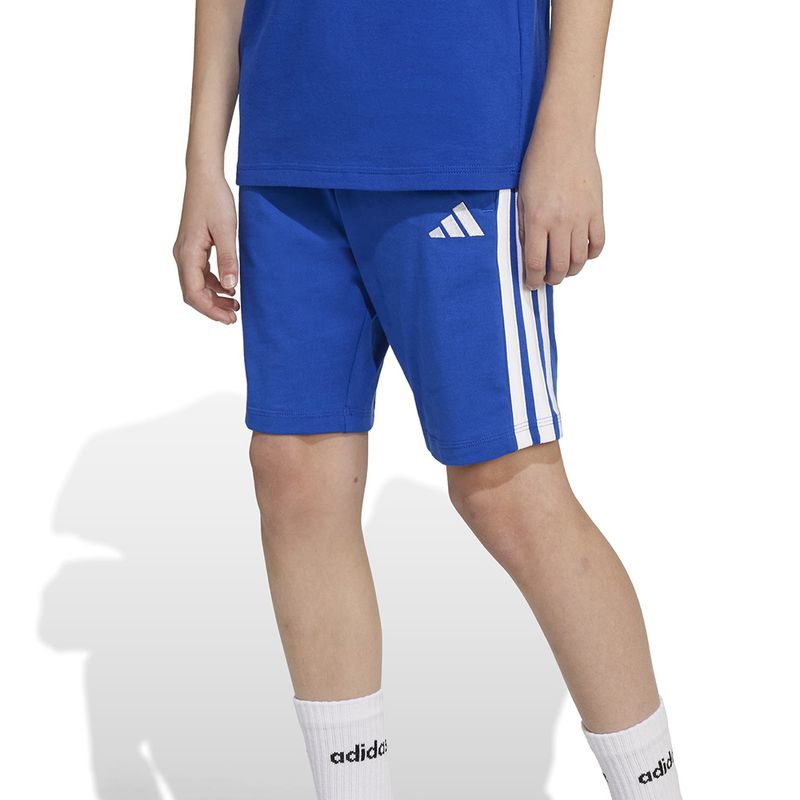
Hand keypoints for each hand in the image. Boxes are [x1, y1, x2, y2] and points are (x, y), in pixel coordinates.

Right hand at [173, 171, 239, 323]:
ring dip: (214, 298)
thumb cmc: (215, 200)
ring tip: (235, 306)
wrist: (204, 177)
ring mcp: (186, 252)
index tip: (229, 319)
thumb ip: (228, 260)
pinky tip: (230, 288)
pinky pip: (200, 274)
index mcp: (187, 254)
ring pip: (196, 285)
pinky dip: (213, 285)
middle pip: (192, 293)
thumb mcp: (227, 231)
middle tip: (234, 318)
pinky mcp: (193, 248)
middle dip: (212, 308)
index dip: (210, 310)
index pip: (194, 293)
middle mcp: (182, 255)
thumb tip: (230, 287)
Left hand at [517, 122, 604, 289]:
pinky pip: (598, 242)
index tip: (532, 283)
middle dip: (552, 279)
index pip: (536, 262)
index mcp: (538, 219)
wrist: (565, 138)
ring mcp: (582, 217)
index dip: (533, 279)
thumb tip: (529, 252)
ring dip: (572, 270)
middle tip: (548, 279)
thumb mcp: (522, 198)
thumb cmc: (538, 164)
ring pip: (580, 259)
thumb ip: (526, 226)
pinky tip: (583, 253)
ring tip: (564, 269)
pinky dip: (591, 254)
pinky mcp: (597, 210)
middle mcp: (561, 222)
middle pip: (560, 266)